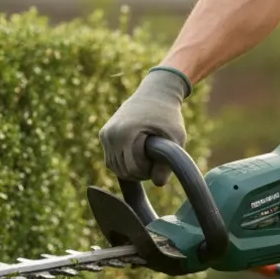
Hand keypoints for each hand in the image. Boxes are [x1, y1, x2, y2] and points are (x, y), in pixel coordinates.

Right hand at [98, 68, 192, 186]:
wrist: (155, 93)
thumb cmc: (168, 116)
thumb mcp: (175, 138)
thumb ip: (168, 163)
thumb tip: (158, 185)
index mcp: (125, 134)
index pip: (133, 170)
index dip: (149, 170)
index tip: (159, 160)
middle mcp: (110, 134)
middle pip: (123, 171)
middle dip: (140, 171)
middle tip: (155, 160)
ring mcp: (105, 134)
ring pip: (115, 168)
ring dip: (131, 168)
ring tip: (147, 157)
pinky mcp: (104, 135)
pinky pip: (111, 160)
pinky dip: (123, 162)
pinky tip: (137, 154)